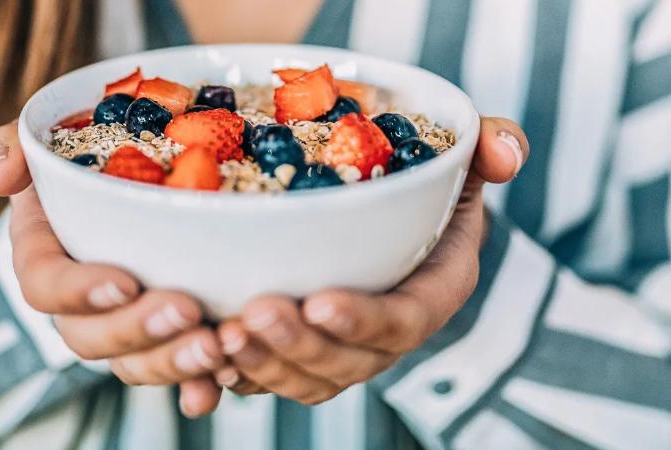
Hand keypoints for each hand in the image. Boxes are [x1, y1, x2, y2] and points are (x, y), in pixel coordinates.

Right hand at [0, 122, 226, 415]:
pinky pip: (175, 374)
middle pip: (91, 338)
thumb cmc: (97, 150)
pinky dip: (197, 385)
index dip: (80, 292)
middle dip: (136, 331)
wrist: (155, 166)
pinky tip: (224, 380)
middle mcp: (81, 301)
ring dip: (172, 362)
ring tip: (217, 345)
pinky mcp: (166, 336)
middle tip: (187, 310)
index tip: (124, 283)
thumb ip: (17, 145)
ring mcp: (124, 324)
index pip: (45, 287)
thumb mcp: (54, 134)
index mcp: (48, 256)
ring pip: (133, 363)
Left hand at [212, 117, 528, 403]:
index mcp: (429, 291)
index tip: (321, 302)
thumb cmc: (423, 186)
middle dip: (299, 347)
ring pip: (305, 377)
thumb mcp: (460, 159)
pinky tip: (204, 360)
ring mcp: (341, 347)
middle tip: (252, 316)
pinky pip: (271, 377)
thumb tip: (505, 153)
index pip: (404, 320)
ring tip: (219, 339)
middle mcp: (384, 332)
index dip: (365, 320)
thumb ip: (487, 148)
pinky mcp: (301, 350)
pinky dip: (238, 375)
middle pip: (348, 362)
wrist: (385, 213)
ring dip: (262, 365)